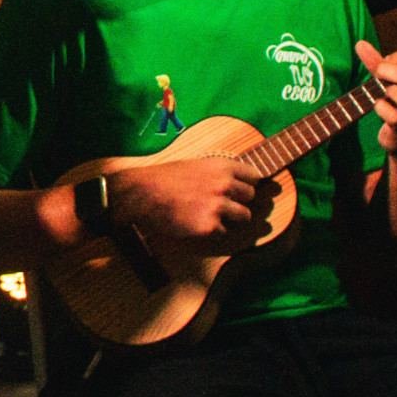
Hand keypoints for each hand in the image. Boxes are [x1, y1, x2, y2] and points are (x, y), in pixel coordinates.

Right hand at [109, 154, 266, 245]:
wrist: (142, 194)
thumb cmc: (163, 178)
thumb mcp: (194, 165)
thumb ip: (217, 173)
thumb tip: (236, 183)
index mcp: (220, 166)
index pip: (254, 175)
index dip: (248, 183)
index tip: (244, 189)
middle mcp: (223, 184)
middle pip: (251, 196)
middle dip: (240, 201)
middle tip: (223, 204)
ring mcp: (218, 206)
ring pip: (244, 216)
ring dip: (231, 218)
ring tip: (211, 215)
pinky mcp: (209, 226)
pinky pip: (223, 232)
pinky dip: (213, 231)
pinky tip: (196, 223)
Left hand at [359, 39, 396, 161]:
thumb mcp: (392, 82)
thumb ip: (378, 63)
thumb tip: (360, 43)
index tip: (387, 62)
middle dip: (387, 71)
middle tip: (379, 76)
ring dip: (388, 91)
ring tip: (383, 93)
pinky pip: (394, 117)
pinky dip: (381, 108)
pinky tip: (378, 106)